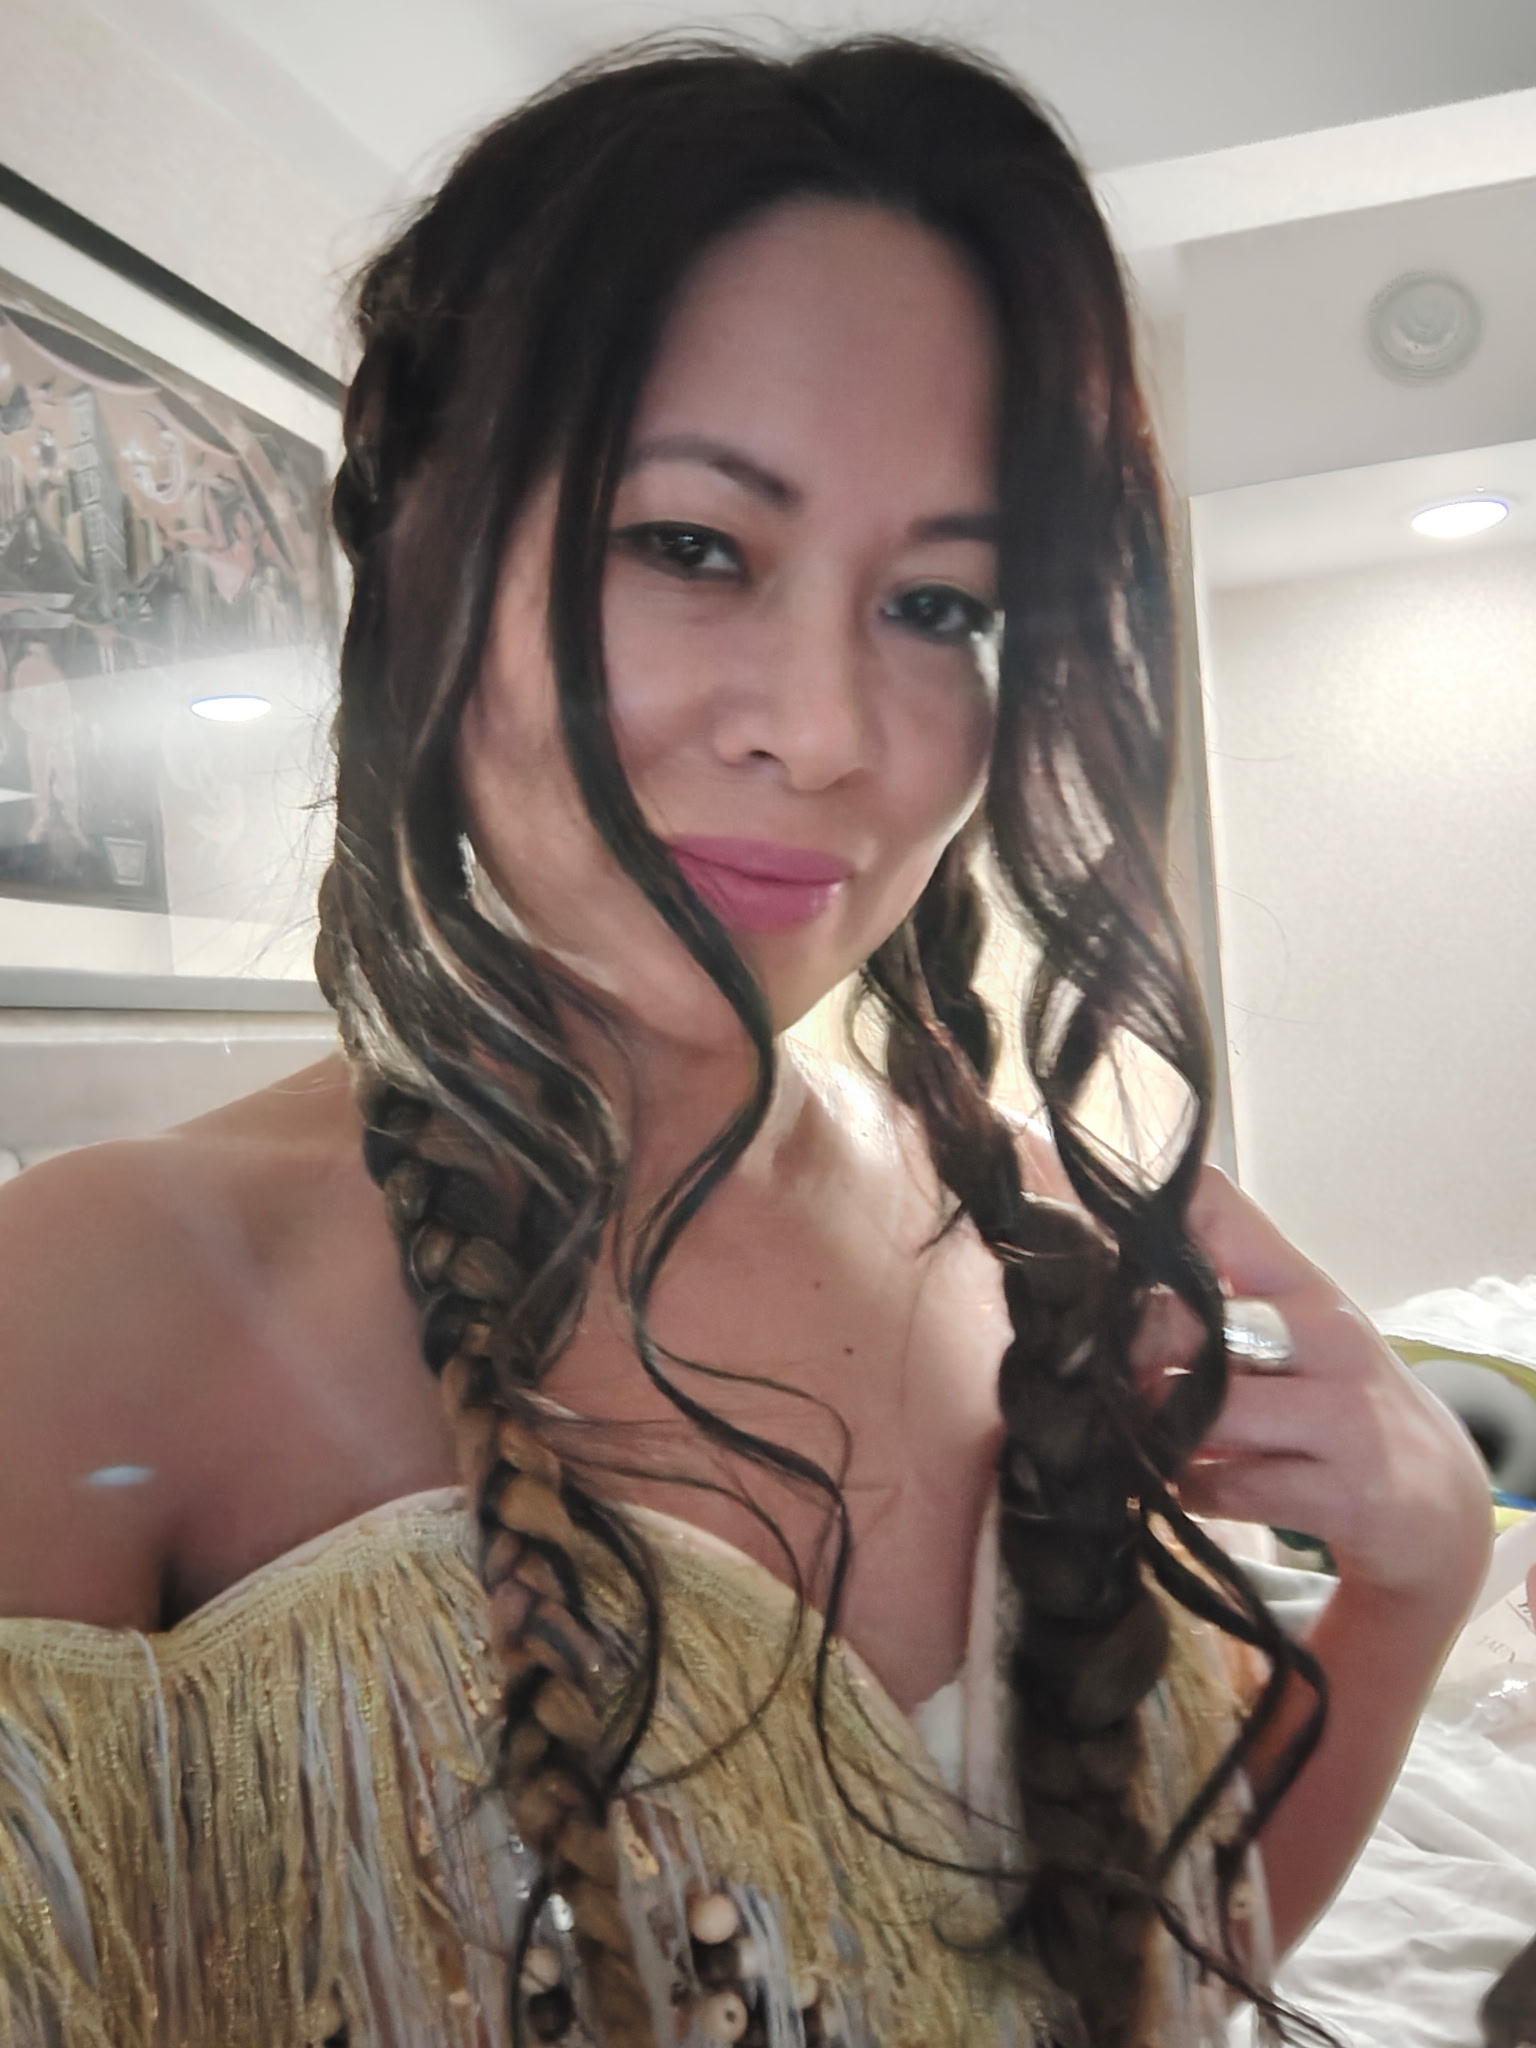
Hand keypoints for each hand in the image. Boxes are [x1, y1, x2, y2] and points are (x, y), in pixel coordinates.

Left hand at [1134, 1168, 1490, 1615]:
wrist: (1436, 1504)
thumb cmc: (1335, 1402)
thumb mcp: (1286, 1336)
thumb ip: (1208, 1297)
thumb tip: (1095, 1273)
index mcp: (1298, 1284)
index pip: (1212, 1207)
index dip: (1144, 1223)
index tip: (1097, 1259)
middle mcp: (1325, 1334)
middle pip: (1187, 1316)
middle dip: (1133, 1355)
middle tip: (1114, 1382)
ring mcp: (1343, 1413)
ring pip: (1207, 1406)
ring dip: (1161, 1431)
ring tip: (1155, 1437)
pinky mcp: (1347, 1492)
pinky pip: (1232, 1485)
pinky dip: (1196, 1488)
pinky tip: (1196, 1485)